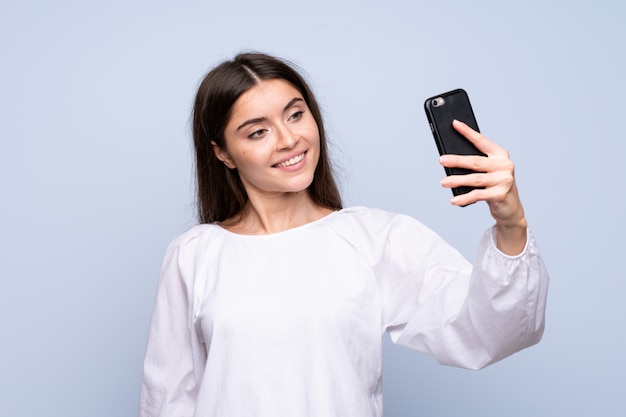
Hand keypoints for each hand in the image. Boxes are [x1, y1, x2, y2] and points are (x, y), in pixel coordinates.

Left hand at [439, 120, 526, 253]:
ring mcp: (504, 180)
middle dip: (457, 161)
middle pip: (476, 161)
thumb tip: (450, 161)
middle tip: (442, 160)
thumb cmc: (495, 185)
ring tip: (443, 182)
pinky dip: (465, 198)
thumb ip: (476, 165)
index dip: (468, 132)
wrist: (511, 208)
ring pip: (475, 179)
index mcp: (500, 155)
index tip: (455, 124)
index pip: (481, 141)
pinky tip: (454, 200)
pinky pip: (478, 195)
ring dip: (457, 180)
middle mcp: (504, 165)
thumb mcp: (488, 171)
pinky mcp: (501, 194)